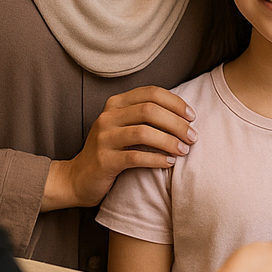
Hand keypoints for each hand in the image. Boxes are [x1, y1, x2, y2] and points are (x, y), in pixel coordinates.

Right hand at [42, 86, 195, 210]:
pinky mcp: (103, 160)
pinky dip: (157, 159)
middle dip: (176, 123)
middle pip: (149, 111)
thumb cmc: (111, 151)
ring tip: (184, 150)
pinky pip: (135, 157)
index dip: (175, 102)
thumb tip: (185, 116)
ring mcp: (103, 138)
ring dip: (169, 141)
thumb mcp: (125, 127)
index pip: (151, 93)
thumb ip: (146, 117)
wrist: (79, 178)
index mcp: (115, 104)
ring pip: (143, 133)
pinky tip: (170, 162)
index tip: (192, 117)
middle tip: (193, 136)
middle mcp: (107, 117)